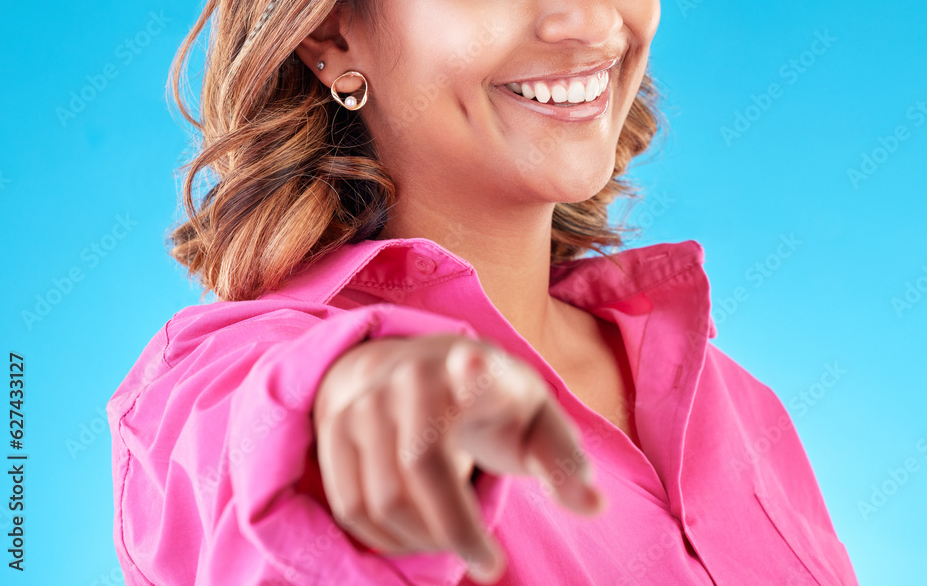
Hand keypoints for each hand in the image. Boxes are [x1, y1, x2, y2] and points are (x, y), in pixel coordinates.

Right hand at [313, 333, 605, 582]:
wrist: (414, 367)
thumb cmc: (489, 400)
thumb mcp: (534, 418)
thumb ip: (564, 460)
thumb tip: (594, 505)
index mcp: (471, 366)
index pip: (471, 366)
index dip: (472, 371)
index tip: (474, 366)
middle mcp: (409, 376)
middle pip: (422, 472)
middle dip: (456, 532)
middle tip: (487, 560)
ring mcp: (363, 400)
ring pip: (382, 500)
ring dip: (420, 539)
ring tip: (452, 540)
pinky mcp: (332, 427)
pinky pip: (351, 507)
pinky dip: (384, 536)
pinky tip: (415, 532)